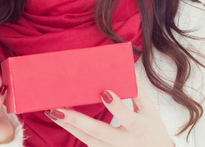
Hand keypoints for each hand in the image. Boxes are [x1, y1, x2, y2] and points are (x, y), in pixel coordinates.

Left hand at [44, 77, 174, 146]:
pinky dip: (74, 130)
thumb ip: (138, 89)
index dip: (116, 106)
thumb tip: (127, 66)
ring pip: (88, 140)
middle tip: (57, 109)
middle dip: (77, 121)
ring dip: (69, 126)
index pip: (127, 117)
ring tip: (52, 111)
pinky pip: (87, 142)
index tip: (104, 92)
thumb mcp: (150, 109)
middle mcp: (125, 143)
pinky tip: (61, 118)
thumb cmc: (152, 129)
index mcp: (140, 127)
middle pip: (99, 133)